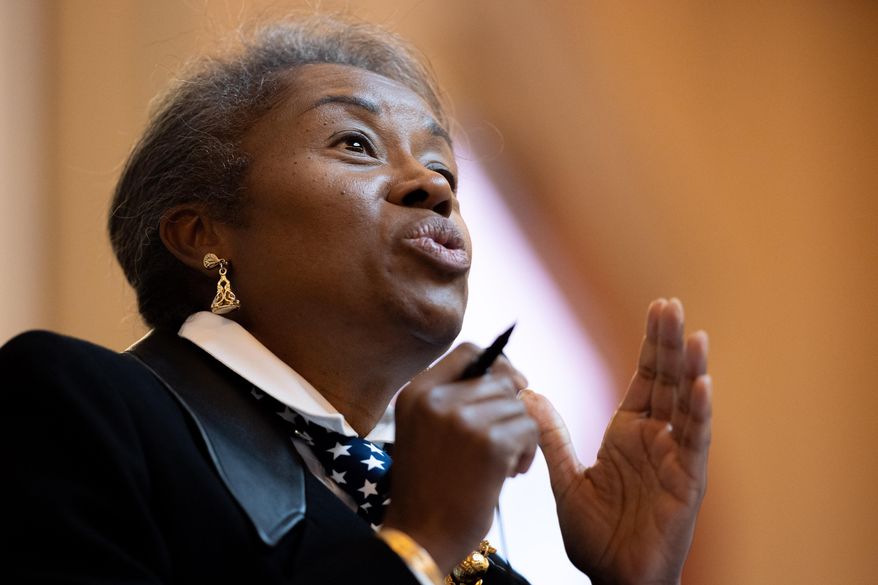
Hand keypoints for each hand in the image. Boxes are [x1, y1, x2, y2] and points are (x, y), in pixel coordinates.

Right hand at [384, 344, 537, 573]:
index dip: (496, 364)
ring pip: (518, 406)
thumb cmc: (427, 487)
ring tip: (501, 464)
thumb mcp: (422, 429)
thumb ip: (452, 398)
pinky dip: (527, 453)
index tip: (510, 385)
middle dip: (510, 409)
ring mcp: (464, 419)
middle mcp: (437, 399)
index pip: (468, 351)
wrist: (420, 535)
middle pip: (499, 379)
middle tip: (502, 442)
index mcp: (416, 392)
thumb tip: (510, 374)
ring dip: (519, 436)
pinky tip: (508, 473)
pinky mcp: (491, 443)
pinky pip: (529, 430)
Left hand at [521, 298, 711, 584]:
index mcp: (628, 433)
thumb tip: (528, 394)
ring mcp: (675, 457)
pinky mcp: (688, 481)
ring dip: (691, 367)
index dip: (652, 345)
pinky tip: (702, 382)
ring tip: (693, 332)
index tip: (658, 308)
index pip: (644, 378)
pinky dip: (700, 411)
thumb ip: (551, 436)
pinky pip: (696, 441)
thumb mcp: (566, 480)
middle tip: (671, 304)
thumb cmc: (596, 536)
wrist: (613, 579)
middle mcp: (656, 438)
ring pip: (687, 403)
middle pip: (667, 380)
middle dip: (669, 342)